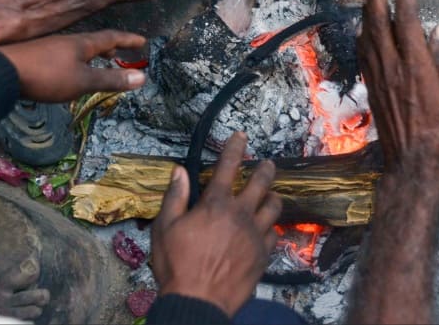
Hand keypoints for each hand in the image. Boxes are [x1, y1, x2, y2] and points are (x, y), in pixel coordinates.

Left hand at [0, 30, 147, 101]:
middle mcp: (67, 41)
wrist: (1, 69)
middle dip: (109, 46)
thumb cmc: (46, 74)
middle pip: (93, 41)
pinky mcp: (35, 57)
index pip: (111, 37)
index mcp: (82, 43)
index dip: (127, 40)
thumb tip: (142, 77)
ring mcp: (49, 47)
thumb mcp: (83, 80)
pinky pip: (63, 55)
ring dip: (91, 54)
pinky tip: (68, 69)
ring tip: (97, 60)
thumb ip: (111, 79)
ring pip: (77, 48)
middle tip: (119, 52)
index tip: (141, 41)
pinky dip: (75, 60)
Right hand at [151, 132, 281, 316]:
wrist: (198, 301)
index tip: (242, 136)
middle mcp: (241, 214)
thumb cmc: (177, 265)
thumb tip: (179, 171)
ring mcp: (256, 235)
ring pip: (274, 207)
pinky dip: (271, 228)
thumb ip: (174, 197)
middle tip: (267, 164)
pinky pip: (274, 235)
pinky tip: (267, 229)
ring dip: (273, 197)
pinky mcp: (264, 255)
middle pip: (261, 182)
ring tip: (271, 195)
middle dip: (265, 169)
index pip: (228, 166)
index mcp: (215, 204)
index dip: (236, 148)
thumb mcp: (164, 228)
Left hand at [357, 0, 438, 179]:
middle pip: (379, 22)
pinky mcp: (372, 88)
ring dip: (366, 12)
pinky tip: (362, 30)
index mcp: (416, 64)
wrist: (415, 161)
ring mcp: (378, 77)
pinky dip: (362, 37)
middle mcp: (393, 66)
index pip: (408, 19)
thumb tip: (438, 29)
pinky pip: (363, 55)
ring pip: (367, 36)